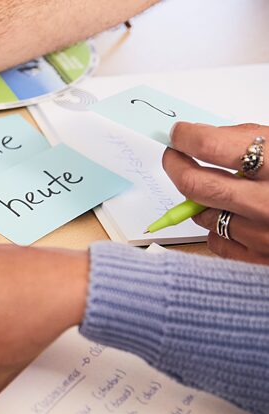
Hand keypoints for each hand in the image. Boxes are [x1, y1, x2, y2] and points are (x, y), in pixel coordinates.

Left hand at [164, 122, 268, 263]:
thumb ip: (254, 138)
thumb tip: (204, 136)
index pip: (211, 146)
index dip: (186, 137)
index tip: (180, 133)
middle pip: (195, 183)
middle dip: (175, 165)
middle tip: (174, 155)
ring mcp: (265, 233)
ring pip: (202, 213)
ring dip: (198, 197)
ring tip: (213, 184)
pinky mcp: (263, 258)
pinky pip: (216, 241)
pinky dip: (215, 226)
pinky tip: (230, 214)